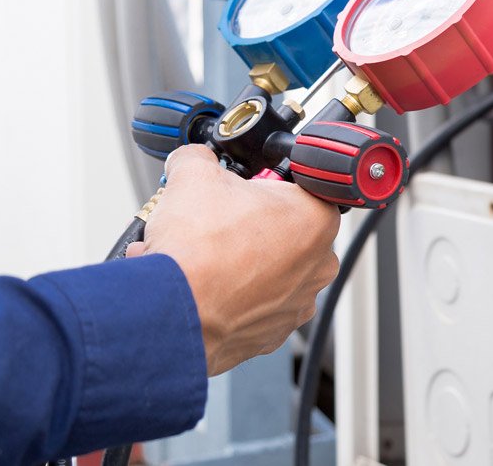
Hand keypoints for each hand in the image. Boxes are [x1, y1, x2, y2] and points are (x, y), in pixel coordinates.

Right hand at [125, 146, 340, 375]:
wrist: (175, 314)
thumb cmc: (198, 252)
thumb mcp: (193, 175)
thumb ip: (199, 157)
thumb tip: (193, 158)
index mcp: (316, 218)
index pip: (296, 187)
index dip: (260, 185)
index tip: (239, 190)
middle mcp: (318, 265)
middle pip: (280, 231)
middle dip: (244, 225)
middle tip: (212, 223)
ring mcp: (296, 304)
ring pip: (263, 271)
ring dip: (233, 262)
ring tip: (196, 256)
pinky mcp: (270, 335)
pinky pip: (250, 306)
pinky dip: (225, 296)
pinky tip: (196, 285)